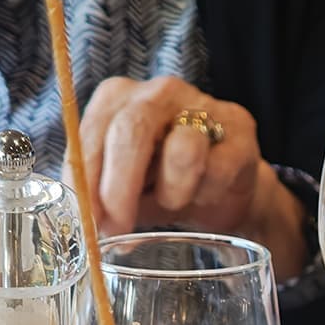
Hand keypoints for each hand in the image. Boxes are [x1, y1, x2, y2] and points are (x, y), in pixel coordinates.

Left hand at [67, 75, 308, 278]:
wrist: (224, 189)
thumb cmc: (164, 184)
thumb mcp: (124, 190)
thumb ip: (100, 201)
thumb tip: (84, 231)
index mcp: (118, 100)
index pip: (90, 135)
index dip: (86, 183)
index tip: (88, 223)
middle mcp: (158, 93)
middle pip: (131, 131)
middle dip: (120, 188)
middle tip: (118, 230)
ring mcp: (202, 105)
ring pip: (182, 151)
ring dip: (172, 194)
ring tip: (173, 204)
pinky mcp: (239, 129)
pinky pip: (218, 170)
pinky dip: (207, 194)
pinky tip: (206, 197)